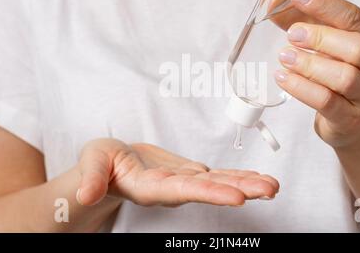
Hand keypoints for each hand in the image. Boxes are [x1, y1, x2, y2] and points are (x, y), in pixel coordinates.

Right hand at [76, 139, 278, 206]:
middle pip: (210, 189)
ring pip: (219, 182)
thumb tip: (85, 192)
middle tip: (270, 190)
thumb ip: (92, 177)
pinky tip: (256, 178)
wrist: (113, 163)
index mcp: (150, 187)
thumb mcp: (92, 163)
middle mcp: (173, 188)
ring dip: (247, 183)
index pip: (183, 191)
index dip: (210, 193)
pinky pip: (217, 175)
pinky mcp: (189, 173)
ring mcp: (184, 181)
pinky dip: (238, 175)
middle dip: (241, 189)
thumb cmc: (102, 163)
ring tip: (273, 186)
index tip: (237, 197)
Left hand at [275, 0, 359, 147]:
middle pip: (357, 47)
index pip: (355, 17)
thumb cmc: (340, 75)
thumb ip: (303, 21)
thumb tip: (274, 3)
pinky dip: (302, 88)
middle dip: (321, 37)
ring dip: (310, 64)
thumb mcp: (326, 45)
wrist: (354, 122)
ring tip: (285, 57)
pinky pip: (327, 101)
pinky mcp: (350, 118)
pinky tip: (284, 78)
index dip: (326, 5)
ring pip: (345, 77)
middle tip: (293, 34)